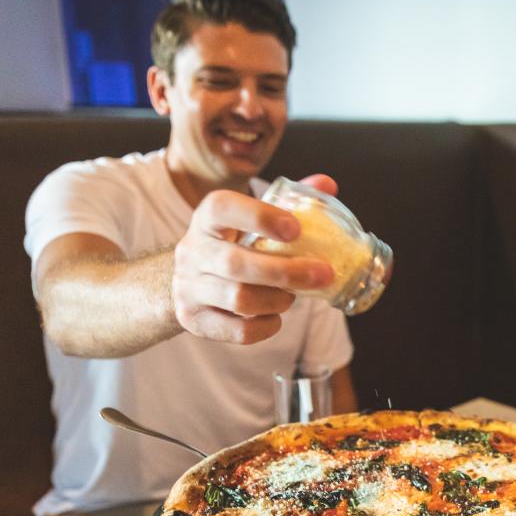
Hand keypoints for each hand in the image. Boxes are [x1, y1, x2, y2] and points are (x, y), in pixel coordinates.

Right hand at [171, 183, 335, 343]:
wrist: (191, 280)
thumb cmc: (234, 244)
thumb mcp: (253, 220)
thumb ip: (290, 202)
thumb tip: (327, 184)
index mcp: (207, 219)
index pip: (222, 207)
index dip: (259, 216)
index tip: (295, 228)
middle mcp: (192, 251)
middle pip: (235, 263)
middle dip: (286, 271)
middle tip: (323, 273)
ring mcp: (188, 287)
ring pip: (238, 299)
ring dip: (277, 300)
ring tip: (292, 297)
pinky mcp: (194, 319)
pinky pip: (236, 330)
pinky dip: (264, 327)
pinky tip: (275, 317)